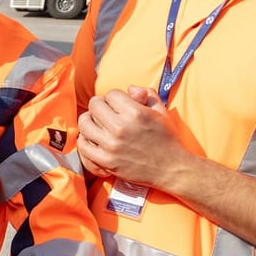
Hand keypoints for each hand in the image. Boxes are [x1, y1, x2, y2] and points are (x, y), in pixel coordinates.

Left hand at [76, 86, 192, 188]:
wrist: (171, 168)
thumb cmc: (167, 139)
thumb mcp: (161, 111)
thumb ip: (147, 94)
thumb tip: (129, 88)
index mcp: (135, 113)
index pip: (110, 94)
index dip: (114, 98)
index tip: (118, 105)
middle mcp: (120, 127)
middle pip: (94, 105)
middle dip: (100, 106)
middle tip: (106, 113)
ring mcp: (111, 145)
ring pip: (84, 123)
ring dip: (89, 121)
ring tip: (96, 124)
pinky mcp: (106, 161)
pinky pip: (83, 146)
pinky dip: (85, 140)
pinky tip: (92, 139)